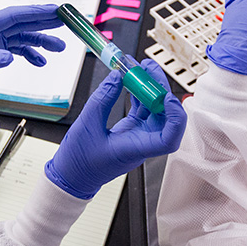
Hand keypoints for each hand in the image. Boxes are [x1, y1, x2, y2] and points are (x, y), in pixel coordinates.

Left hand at [0, 4, 65, 91]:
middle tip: (67, 21)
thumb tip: (9, 58)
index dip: (38, 12)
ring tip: (59, 47)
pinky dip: (30, 54)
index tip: (57, 11)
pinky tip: (39, 62)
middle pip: (24, 22)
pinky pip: (18, 49)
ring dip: (42, 40)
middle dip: (46, 21)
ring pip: (24, 36)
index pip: (16, 15)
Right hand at [45, 59, 186, 198]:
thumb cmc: (79, 162)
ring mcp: (138, 136)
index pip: (169, 139)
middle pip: (164, 117)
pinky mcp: (131, 131)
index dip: (175, 117)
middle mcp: (142, 142)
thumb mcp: (86, 125)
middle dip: (160, 90)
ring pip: (155, 111)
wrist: (71, 177)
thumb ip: (103, 99)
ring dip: (150, 90)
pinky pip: (143, 111)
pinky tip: (133, 82)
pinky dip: (140, 96)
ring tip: (140, 69)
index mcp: (136, 148)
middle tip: (148, 68)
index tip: (168, 98)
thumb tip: (116, 77)